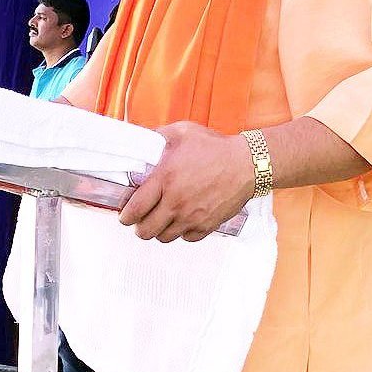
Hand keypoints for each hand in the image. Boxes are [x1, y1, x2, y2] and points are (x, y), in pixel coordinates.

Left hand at [119, 121, 254, 242]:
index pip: (135, 208)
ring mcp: (192, 217)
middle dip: (139, 227)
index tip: (124, 215)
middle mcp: (176, 202)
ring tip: (160, 221)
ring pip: (165, 237)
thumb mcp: (183, 132)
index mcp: (165, 179)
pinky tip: (182, 221)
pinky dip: (181, 233)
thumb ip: (159, 136)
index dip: (125, 216)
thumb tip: (143, 139)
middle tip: (140, 220)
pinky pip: (187, 238)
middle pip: (146, 230)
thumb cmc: (214, 147)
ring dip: (159, 231)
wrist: (246, 164)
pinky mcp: (207, 225)